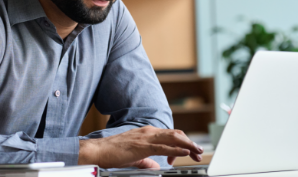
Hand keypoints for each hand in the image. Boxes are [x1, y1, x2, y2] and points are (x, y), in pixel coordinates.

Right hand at [78, 125, 202, 168]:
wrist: (99, 151)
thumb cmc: (113, 153)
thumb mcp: (135, 157)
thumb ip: (147, 161)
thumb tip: (156, 166)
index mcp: (147, 133)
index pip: (170, 135)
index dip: (182, 143)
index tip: (188, 153)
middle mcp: (149, 132)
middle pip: (175, 134)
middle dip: (189, 143)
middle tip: (199, 152)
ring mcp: (146, 137)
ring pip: (173, 138)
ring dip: (187, 144)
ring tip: (197, 151)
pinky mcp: (143, 146)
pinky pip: (163, 146)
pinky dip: (176, 149)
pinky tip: (185, 152)